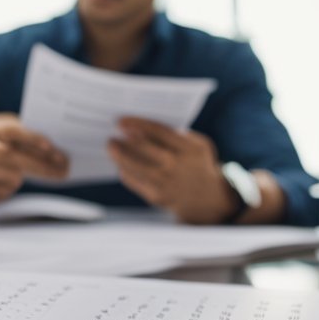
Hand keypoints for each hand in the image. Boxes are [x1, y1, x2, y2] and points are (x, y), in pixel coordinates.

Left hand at [106, 117, 234, 224]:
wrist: (206, 198)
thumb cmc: (197, 163)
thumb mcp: (199, 145)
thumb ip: (178, 134)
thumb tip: (144, 127)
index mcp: (188, 148)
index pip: (158, 131)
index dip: (137, 124)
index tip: (120, 121)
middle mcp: (176, 165)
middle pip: (143, 148)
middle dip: (124, 140)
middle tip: (112, 135)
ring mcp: (166, 182)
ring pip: (134, 166)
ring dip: (118, 155)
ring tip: (111, 146)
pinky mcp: (156, 196)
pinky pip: (133, 180)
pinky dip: (124, 170)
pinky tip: (120, 164)